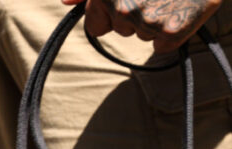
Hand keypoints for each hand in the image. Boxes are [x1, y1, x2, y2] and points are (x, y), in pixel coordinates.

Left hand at [65, 0, 221, 52]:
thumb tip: (66, 2)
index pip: (95, 28)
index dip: (110, 16)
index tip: (127, 1)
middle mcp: (124, 9)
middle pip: (121, 30)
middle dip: (134, 16)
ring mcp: (147, 22)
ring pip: (143, 36)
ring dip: (155, 22)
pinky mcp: (171, 32)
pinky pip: (162, 46)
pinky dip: (172, 33)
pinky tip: (181, 10)